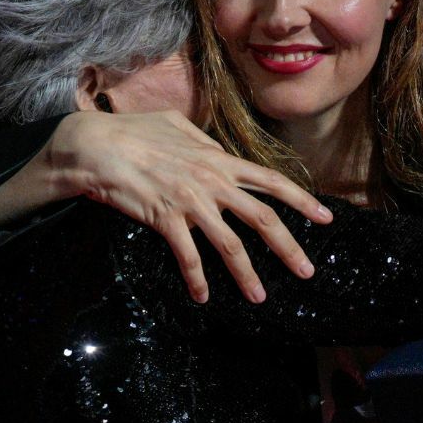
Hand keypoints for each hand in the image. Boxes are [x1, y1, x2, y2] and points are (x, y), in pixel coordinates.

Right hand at [47, 110, 334, 303]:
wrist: (97, 146)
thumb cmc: (133, 131)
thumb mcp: (176, 125)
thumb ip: (204, 141)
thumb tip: (219, 151)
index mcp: (219, 159)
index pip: (272, 181)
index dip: (302, 200)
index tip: (326, 217)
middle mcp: (212, 182)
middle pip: (262, 219)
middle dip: (289, 248)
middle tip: (306, 272)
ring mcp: (191, 202)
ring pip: (231, 245)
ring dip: (247, 275)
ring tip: (259, 298)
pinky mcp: (166, 219)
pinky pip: (188, 256)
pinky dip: (197, 279)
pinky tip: (202, 296)